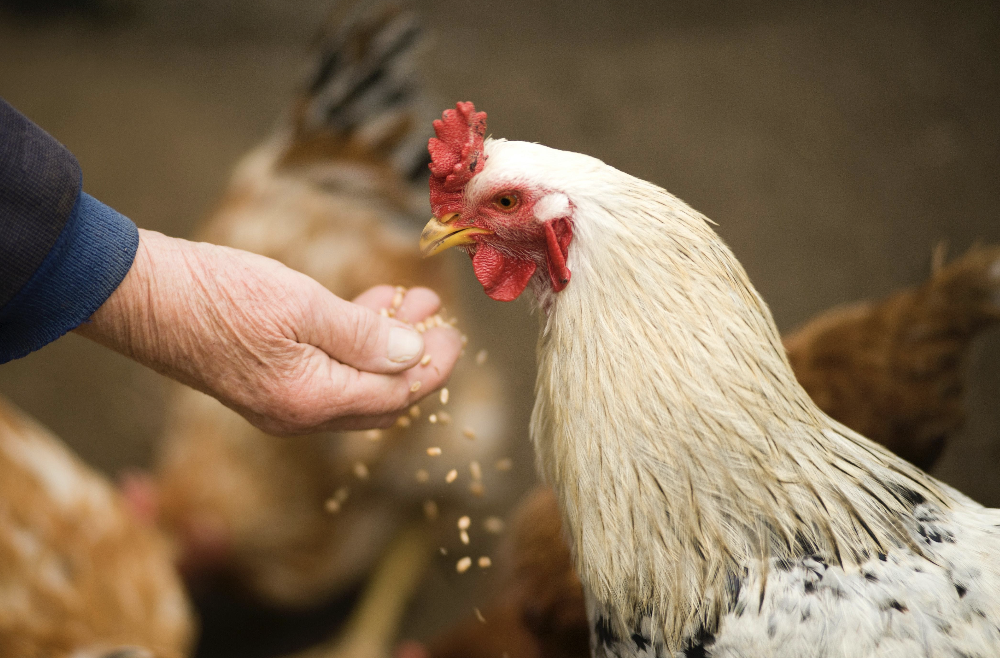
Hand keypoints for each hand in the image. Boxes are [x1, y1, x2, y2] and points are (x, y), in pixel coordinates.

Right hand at [75, 229, 461, 434]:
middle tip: (437, 319)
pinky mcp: (266, 380)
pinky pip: (326, 371)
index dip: (432, 367)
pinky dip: (352, 342)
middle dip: (414, 358)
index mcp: (312, 401)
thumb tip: (415, 355)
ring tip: (411, 301)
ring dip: (386, 344)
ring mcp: (280, 401)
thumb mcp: (302, 307)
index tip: (453, 334)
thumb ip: (364, 335)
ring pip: (354, 381)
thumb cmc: (218, 295)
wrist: (140, 296)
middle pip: (380, 397)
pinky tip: (367, 306)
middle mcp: (299, 414)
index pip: (396, 396)